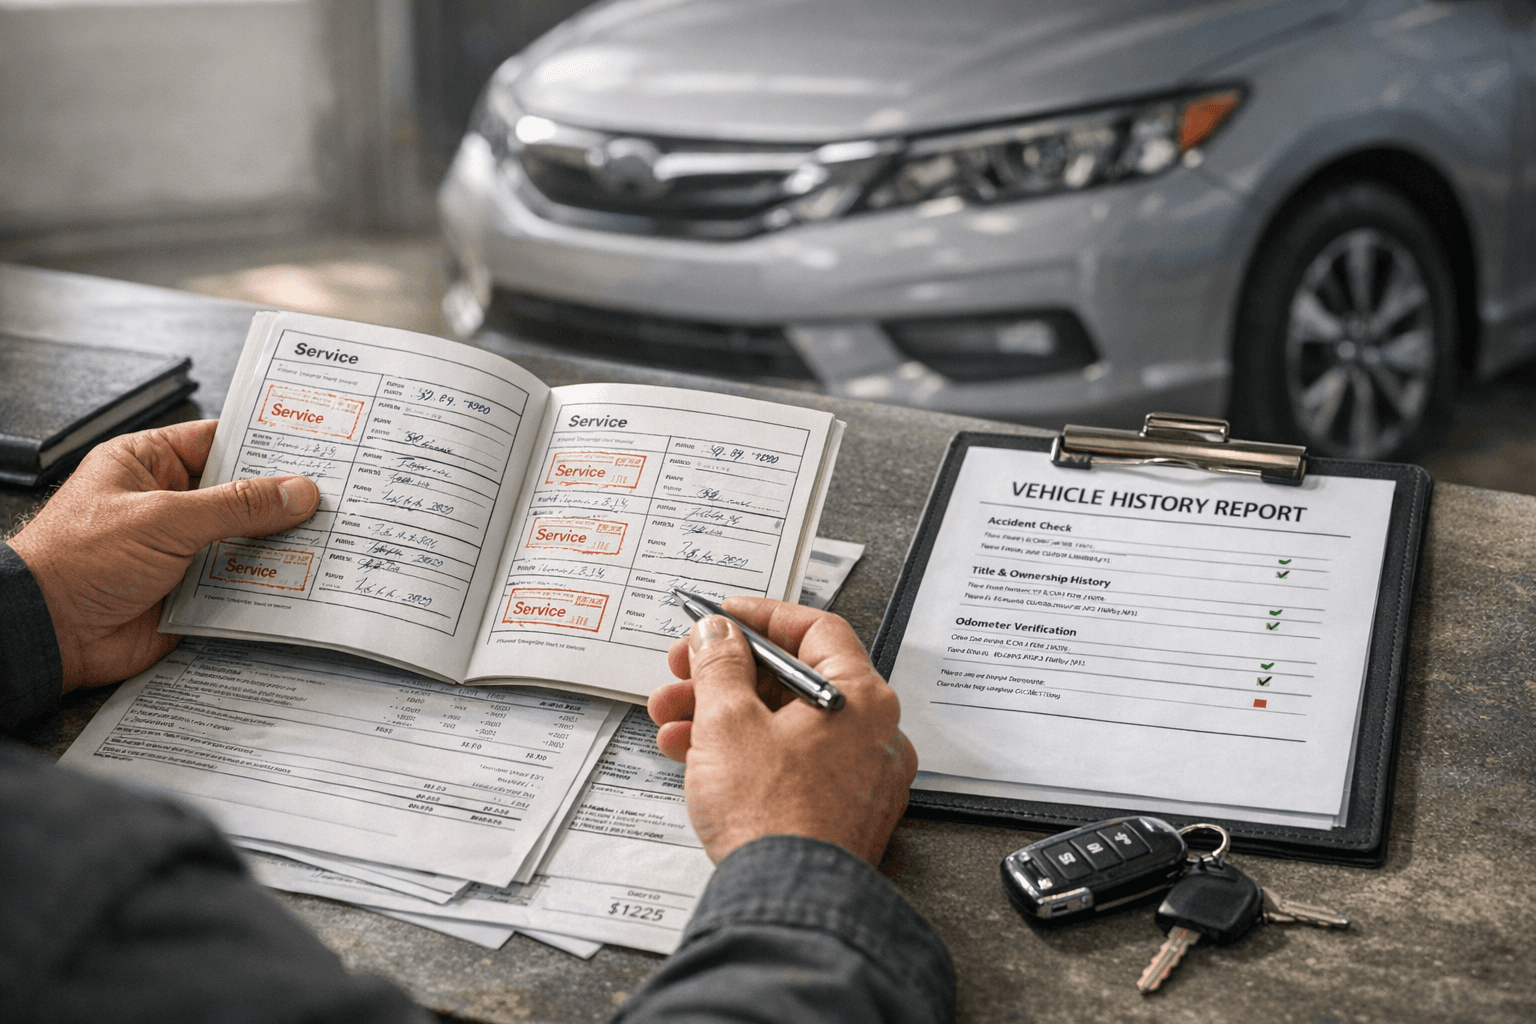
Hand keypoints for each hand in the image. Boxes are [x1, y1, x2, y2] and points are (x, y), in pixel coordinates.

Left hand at [7, 420, 319, 690]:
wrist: (48, 633)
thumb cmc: (78, 561)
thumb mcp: (164, 518)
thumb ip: (236, 506)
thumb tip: (296, 492)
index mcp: (148, 464)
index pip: (219, 441)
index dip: (266, 443)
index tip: (316, 445)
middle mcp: (168, 503)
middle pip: (241, 494)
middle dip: (283, 498)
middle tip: (335, 494)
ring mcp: (182, 549)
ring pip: (246, 539)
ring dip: (282, 543)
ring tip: (332, 535)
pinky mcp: (192, 591)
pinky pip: (241, 582)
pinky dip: (270, 582)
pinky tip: (307, 577)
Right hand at [648, 598, 916, 864]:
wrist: (787, 906)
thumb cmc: (773, 819)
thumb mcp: (728, 722)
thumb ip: (721, 664)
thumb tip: (718, 634)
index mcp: (862, 699)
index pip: (817, 629)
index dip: (762, 617)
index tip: (722, 618)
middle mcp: (873, 735)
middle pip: (795, 680)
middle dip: (726, 676)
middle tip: (683, 674)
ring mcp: (860, 778)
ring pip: (786, 726)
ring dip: (724, 717)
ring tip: (672, 723)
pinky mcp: (841, 813)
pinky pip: (792, 765)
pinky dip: (747, 755)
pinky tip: (696, 760)